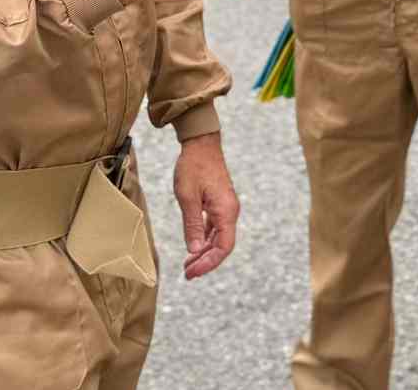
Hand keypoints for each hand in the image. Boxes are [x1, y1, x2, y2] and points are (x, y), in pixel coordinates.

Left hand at [172, 132, 239, 279]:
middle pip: (222, 245)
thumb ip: (192, 225)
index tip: (192, 272)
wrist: (201, 144)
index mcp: (226, 211)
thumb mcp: (187, 197)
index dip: (209, 263)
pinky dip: (204, 239)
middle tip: (187, 274)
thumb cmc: (193, 166)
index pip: (224, 247)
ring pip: (219, 238)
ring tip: (188, 264)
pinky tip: (193, 246)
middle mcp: (230, 211)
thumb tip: (193, 250)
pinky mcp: (220, 203)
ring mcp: (226, 207)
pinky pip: (215, 228)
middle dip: (205, 261)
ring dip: (204, 252)